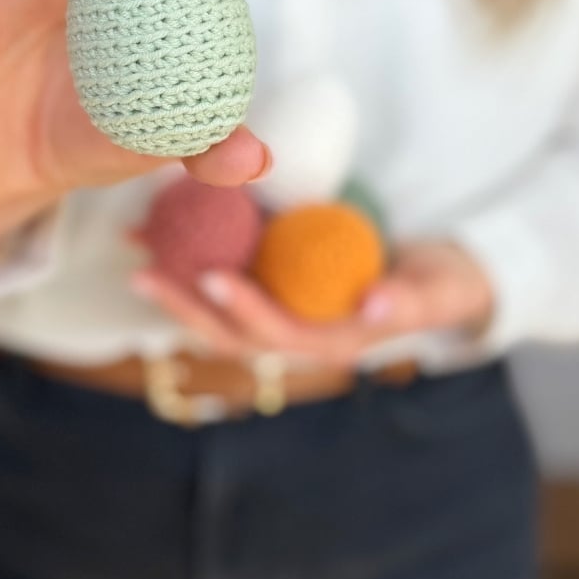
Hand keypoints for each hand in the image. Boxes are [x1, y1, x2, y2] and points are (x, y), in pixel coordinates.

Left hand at [132, 240, 494, 367]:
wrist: (442, 278)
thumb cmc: (441, 283)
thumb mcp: (435, 289)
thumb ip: (407, 299)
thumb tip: (375, 307)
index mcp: (332, 342)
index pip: (278, 333)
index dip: (243, 311)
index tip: (211, 277)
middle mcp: (300, 334)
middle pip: (231, 332)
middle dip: (186, 308)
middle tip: (144, 275)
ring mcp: (284, 315)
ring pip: (219, 313)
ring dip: (177, 290)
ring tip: (136, 258)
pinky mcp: (277, 291)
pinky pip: (229, 279)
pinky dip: (193, 262)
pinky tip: (159, 235)